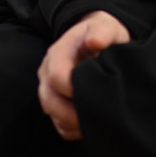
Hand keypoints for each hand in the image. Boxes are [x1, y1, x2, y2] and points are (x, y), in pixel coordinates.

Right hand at [37, 10, 129, 140]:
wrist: (96, 39)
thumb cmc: (102, 34)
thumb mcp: (107, 26)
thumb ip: (102, 32)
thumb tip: (95, 41)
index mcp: (58, 53)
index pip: (57, 77)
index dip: (75, 90)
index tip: (98, 96)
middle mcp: (48, 72)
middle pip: (49, 101)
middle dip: (73, 114)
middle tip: (99, 118)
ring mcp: (49, 90)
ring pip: (53, 115)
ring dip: (74, 124)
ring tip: (98, 122)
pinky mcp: (56, 104)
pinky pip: (59, 124)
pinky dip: (74, 130)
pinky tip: (92, 126)